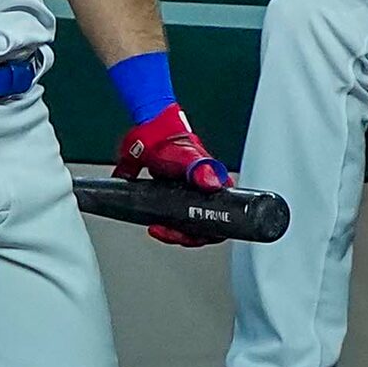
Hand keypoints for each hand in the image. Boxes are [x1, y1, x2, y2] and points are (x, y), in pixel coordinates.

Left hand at [113, 103, 230, 246]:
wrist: (149, 131)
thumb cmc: (170, 140)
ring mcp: (190, 195)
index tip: (181, 233)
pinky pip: (177, 217)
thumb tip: (213, 182)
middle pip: (202, 227)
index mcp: (214, 186)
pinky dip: (168, 223)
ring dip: (174, 230)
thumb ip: (199, 168)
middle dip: (183, 235)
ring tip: (158, 228)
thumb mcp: (185, 156)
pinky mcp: (175, 195)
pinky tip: (156, 222)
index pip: (217, 223)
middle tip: (164, 230)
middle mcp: (205, 192)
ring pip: (189, 225)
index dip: (201, 234)